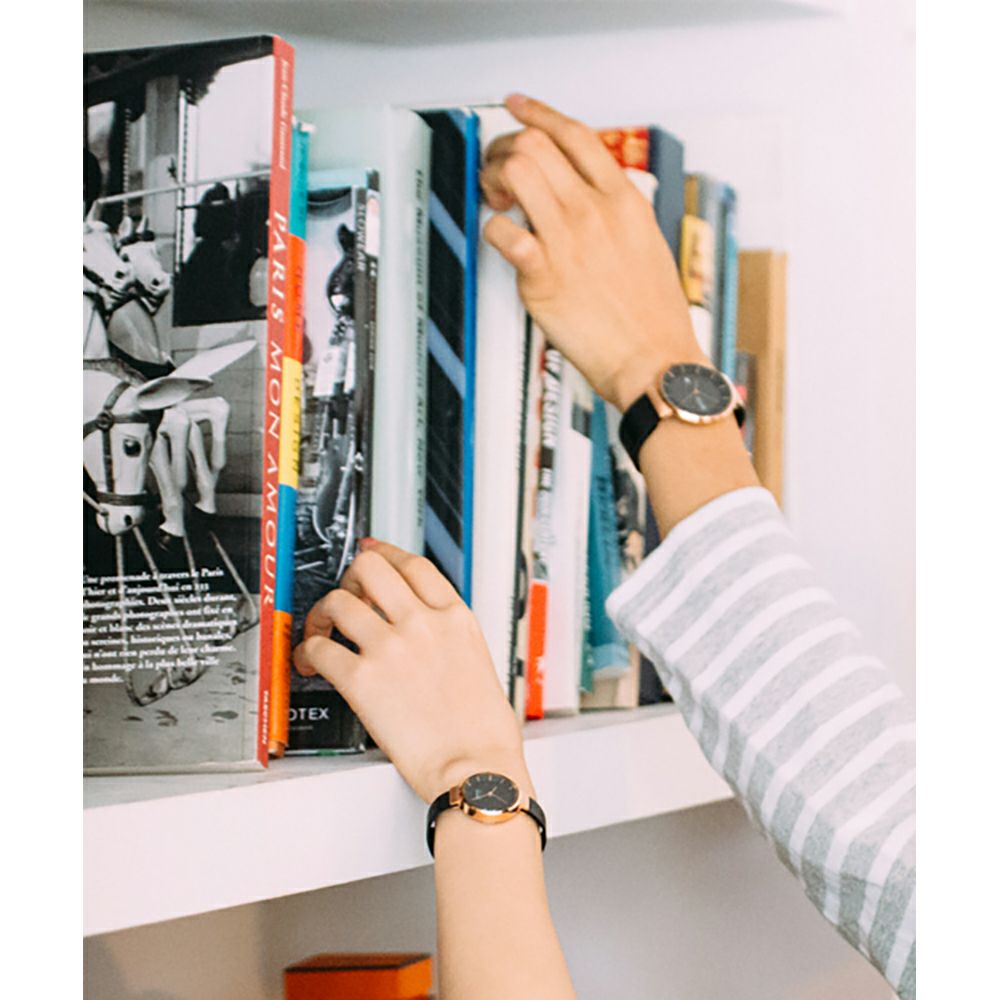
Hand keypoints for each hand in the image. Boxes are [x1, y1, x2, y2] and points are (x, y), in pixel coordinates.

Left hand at [293, 539, 531, 803]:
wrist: (477, 769)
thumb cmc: (485, 733)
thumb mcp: (479, 663)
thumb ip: (451, 640)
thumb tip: (428, 639)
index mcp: (456, 618)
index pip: (414, 565)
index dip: (386, 552)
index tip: (372, 552)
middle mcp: (422, 623)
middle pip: (370, 568)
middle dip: (351, 578)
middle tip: (346, 597)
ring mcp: (390, 648)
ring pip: (337, 601)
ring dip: (322, 614)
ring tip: (320, 633)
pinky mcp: (362, 679)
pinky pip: (319, 648)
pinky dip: (307, 652)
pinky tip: (310, 664)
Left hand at [480, 93, 704, 410]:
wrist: (655, 361)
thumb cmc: (654, 316)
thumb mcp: (648, 245)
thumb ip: (619, 215)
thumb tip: (595, 199)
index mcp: (624, 200)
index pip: (576, 135)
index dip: (539, 113)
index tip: (518, 107)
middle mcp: (594, 211)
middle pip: (537, 144)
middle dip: (505, 148)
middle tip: (498, 170)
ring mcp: (568, 240)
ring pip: (516, 171)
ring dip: (493, 178)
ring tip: (497, 200)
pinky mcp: (543, 275)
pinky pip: (500, 230)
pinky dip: (491, 228)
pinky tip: (501, 238)